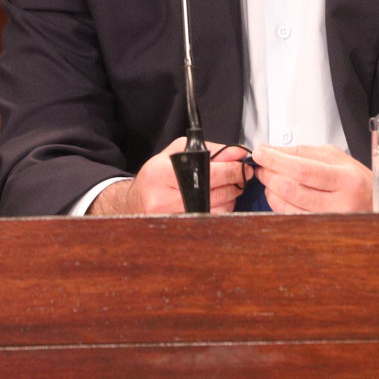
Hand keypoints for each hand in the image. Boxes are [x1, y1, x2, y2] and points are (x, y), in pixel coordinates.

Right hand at [88, 138, 249, 214]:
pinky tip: (219, 201)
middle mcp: (165, 197)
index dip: (232, 169)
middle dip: (235, 182)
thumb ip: (210, 150)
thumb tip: (237, 152)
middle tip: (242, 175)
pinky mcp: (179, 228)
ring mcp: (172, 216)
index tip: (243, 165)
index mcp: (163, 172)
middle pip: (216, 191)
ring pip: (217, 209)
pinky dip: (222, 210)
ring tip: (230, 187)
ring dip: (231, 197)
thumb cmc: (158, 175)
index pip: (210, 171)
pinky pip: (212, 219)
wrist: (136, 202)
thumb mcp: (178, 153)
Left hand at [250, 145, 372, 212]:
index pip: (304, 169)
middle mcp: (340, 203)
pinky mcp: (320, 231)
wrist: (374, 204)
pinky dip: (277, 203)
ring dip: (271, 189)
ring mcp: (330, 220)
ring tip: (268, 176)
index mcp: (347, 179)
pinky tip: (277, 192)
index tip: (261, 153)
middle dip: (270, 174)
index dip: (277, 161)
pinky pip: (290, 217)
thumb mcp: (336, 157)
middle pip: (293, 189)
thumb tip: (272, 149)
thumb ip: (303, 152)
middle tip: (261, 163)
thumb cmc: (355, 179)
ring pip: (288, 206)